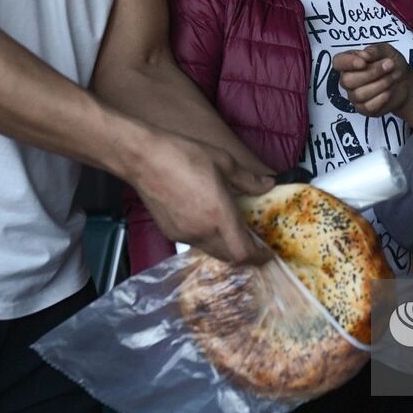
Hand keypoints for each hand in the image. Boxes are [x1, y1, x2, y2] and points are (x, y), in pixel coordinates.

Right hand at [131, 132, 271, 264]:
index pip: (242, 252)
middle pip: (229, 257)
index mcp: (219, 214)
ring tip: (231, 229)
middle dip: (244, 253)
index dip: (258, 257)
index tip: (267, 253)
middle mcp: (202, 231)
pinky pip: (195, 243)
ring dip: (225, 246)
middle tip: (254, 240)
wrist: (144, 158)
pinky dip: (207, 238)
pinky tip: (207, 220)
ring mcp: (184, 234)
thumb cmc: (185, 155)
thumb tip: (268, 185)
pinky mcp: (169, 232)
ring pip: (211, 251)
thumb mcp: (224, 162)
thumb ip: (248, 179)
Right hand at [332, 44, 412, 124]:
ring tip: (393, 77)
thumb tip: (364, 55)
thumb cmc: (392, 63)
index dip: (348, 63)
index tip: (363, 62)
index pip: (338, 62)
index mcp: (350, 62)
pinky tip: (389, 91)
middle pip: (347, 80)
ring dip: (380, 84)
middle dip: (372, 73)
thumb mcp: (386, 51)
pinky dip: (381, 98)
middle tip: (389, 65)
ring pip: (359, 94)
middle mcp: (348, 79)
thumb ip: (374, 51)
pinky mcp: (364, 108)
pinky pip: (368, 106)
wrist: (405, 81)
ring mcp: (354, 95)